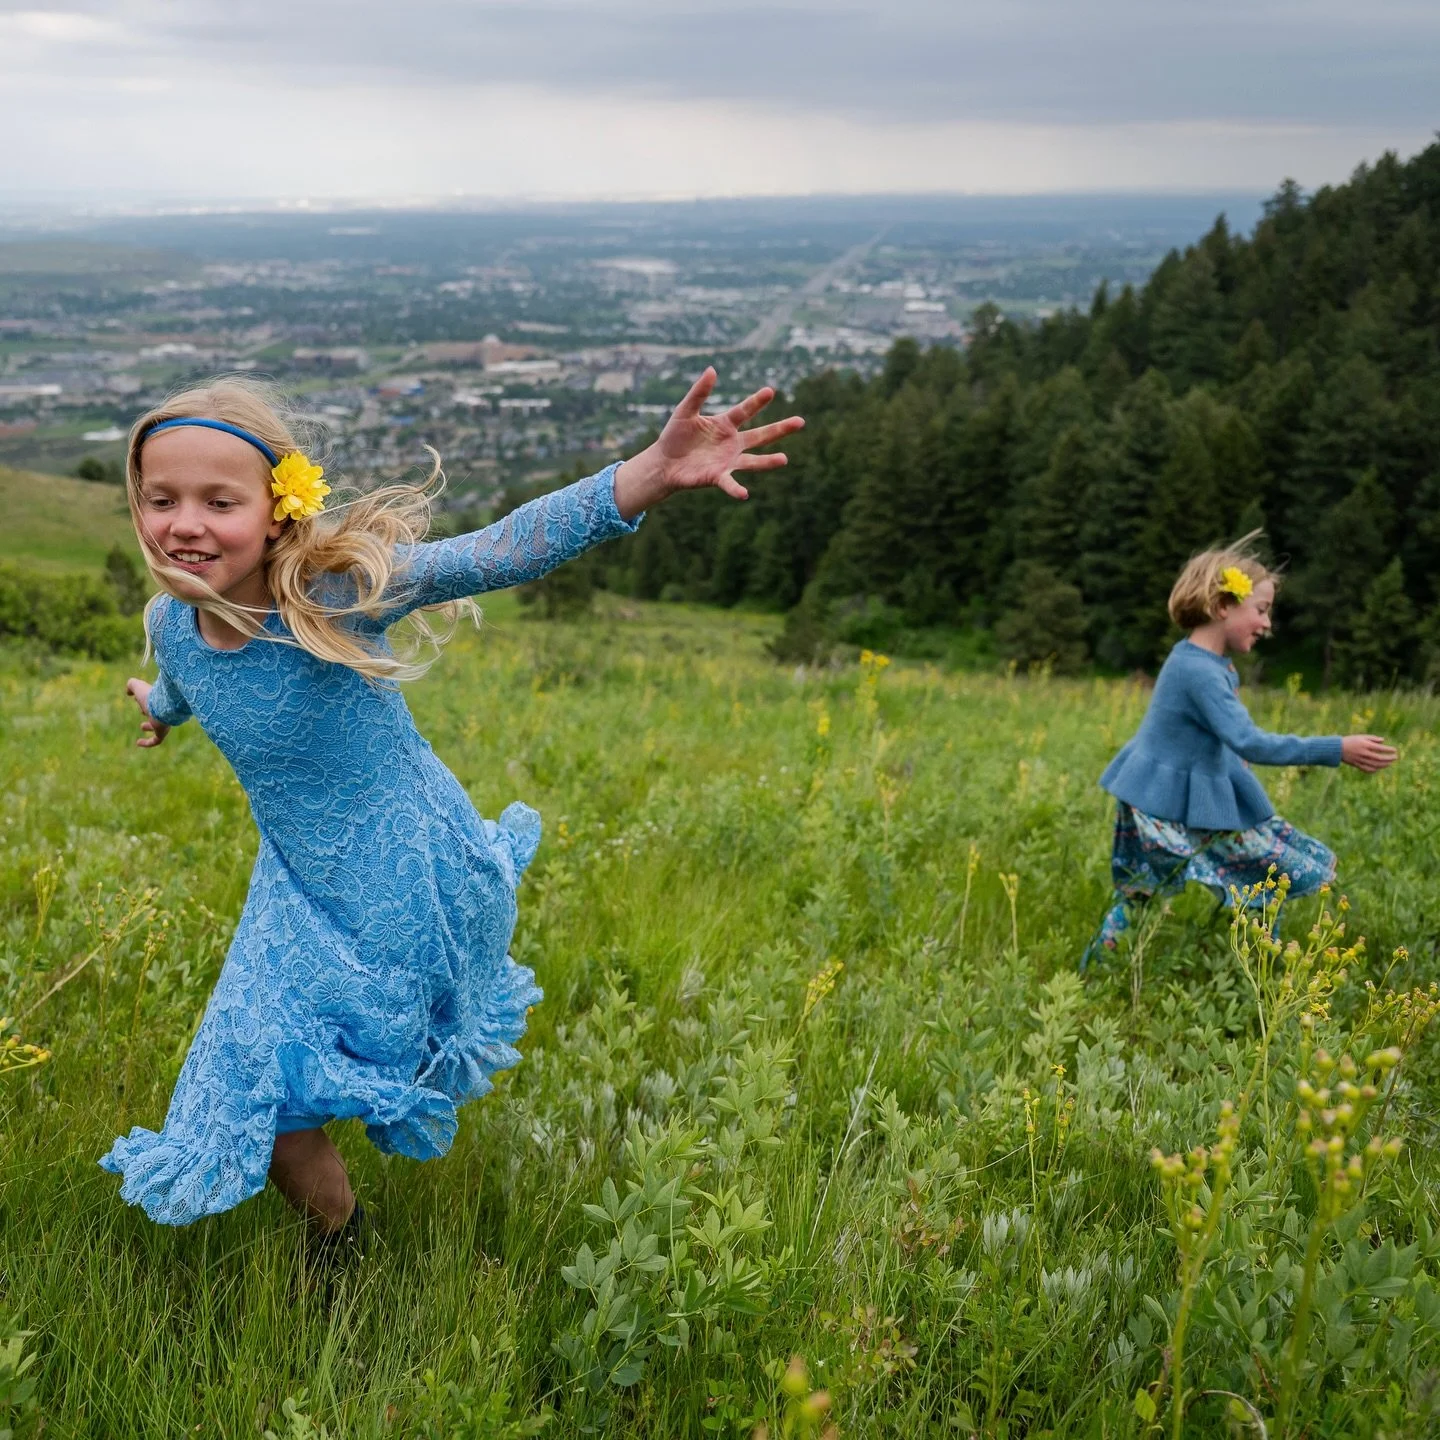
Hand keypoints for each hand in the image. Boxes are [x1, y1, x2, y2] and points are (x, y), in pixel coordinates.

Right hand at [126, 677, 168, 748]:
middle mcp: (163, 710)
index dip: (144, 698)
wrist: (166, 706)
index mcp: (159, 699)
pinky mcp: (163, 732)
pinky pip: (156, 740)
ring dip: (150, 726)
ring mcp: (165, 722)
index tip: (135, 697)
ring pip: (159, 725)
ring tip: (142, 726)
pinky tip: (138, 743)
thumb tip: (128, 691)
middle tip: (141, 711)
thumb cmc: (152, 696)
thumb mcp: (138, 686)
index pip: (153, 699)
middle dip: (149, 711)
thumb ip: (132, 685)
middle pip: (157, 711)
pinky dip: (147, 742)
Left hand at [613, 367, 803, 518]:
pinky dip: (736, 489)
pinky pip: (729, 483)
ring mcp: (728, 461)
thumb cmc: (675, 436)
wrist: (664, 463)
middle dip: (780, 429)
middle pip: (760, 435)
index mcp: (725, 425)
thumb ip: (699, 393)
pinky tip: (743, 494)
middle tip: (800, 422)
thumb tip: (712, 370)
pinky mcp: (717, 477)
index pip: (744, 411)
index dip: (756, 402)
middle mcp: (732, 444)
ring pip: (753, 461)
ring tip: (784, 459)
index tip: (770, 391)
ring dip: (768, 462)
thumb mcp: (685, 411)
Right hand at [1341, 734, 1396, 771]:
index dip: (1389, 750)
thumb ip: (1373, 738)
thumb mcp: (1361, 736)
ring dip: (1384, 764)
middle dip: (1389, 758)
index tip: (1395, 750)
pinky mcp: (1357, 765)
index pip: (1380, 748)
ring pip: (1375, 765)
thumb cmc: (1350, 740)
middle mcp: (1364, 753)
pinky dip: (1374, 769)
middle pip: (1379, 758)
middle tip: (1395, 757)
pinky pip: (1367, 769)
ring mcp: (1360, 760)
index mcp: (1365, 745)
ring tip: (1389, 763)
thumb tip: (1383, 741)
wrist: (1337, 748)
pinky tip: (1378, 768)